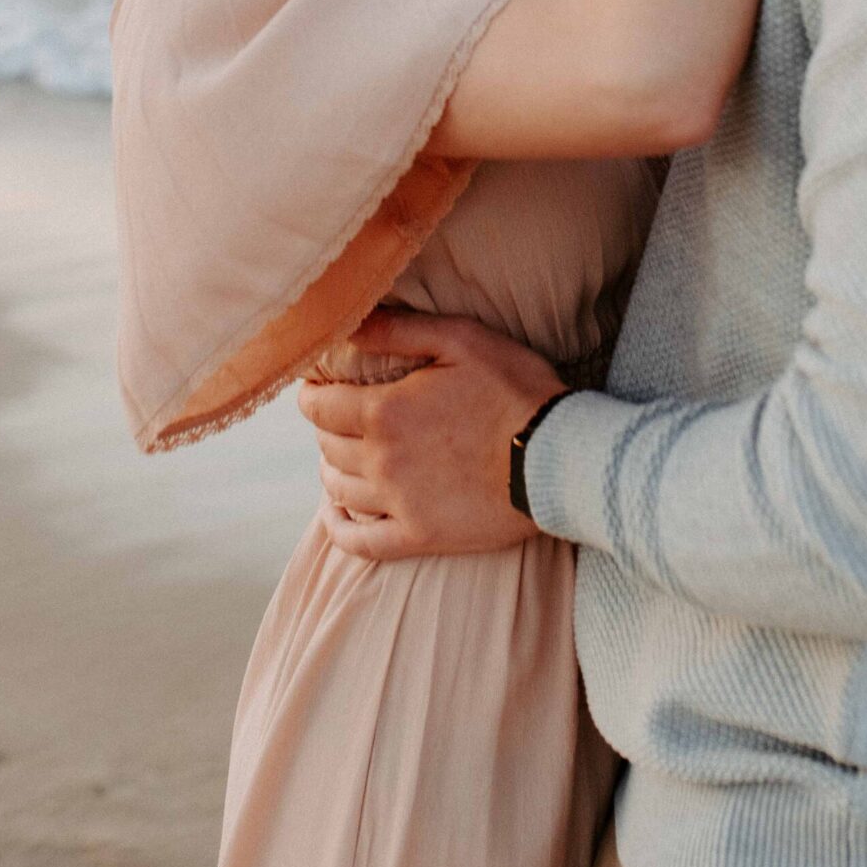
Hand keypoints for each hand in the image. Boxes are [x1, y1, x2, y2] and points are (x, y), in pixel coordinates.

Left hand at [296, 309, 565, 561]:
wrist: (557, 457)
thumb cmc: (513, 390)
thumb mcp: (460, 340)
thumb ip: (399, 330)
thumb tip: (349, 323)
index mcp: (384, 413)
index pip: (320, 407)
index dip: (310, 394)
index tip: (312, 387)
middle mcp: (381, 462)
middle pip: (328, 447)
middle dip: (324, 428)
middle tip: (335, 417)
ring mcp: (399, 504)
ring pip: (340, 490)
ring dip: (331, 470)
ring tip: (338, 457)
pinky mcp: (420, 536)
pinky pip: (362, 543)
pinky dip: (339, 530)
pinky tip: (335, 516)